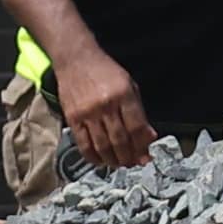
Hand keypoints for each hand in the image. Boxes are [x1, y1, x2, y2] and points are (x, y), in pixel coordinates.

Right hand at [55, 44, 155, 168]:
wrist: (76, 59)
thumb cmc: (105, 72)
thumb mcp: (129, 85)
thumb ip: (139, 112)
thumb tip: (149, 137)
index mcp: (124, 94)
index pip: (136, 127)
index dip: (142, 146)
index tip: (146, 156)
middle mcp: (105, 105)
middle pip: (120, 140)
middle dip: (129, 157)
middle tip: (133, 163)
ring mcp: (87, 113)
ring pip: (102, 146)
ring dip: (113, 160)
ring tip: (119, 164)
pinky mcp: (72, 118)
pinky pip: (83, 144)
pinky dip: (93, 157)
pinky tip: (101, 161)